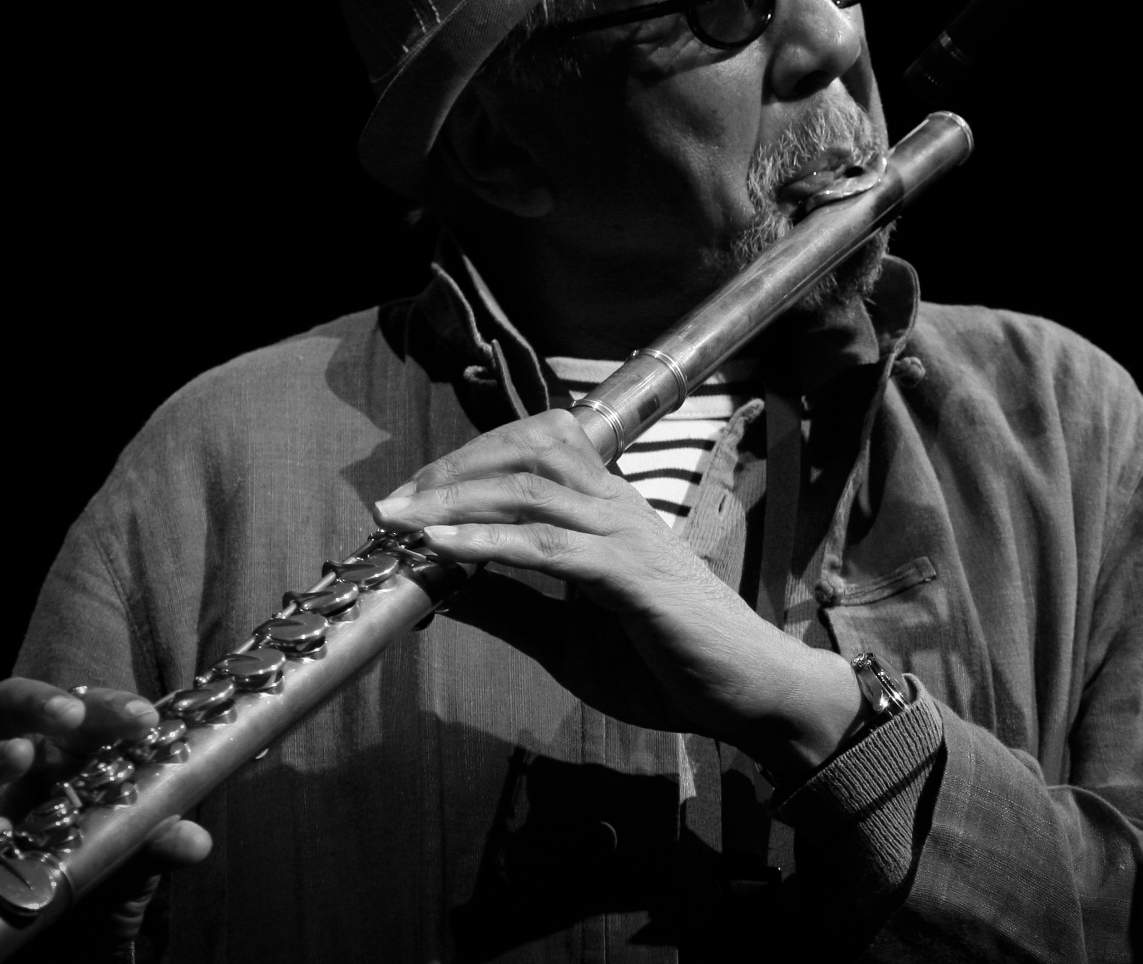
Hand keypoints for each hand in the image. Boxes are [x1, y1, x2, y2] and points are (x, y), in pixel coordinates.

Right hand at [0, 679, 211, 945]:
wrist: (78, 932)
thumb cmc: (110, 863)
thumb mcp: (142, 850)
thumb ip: (162, 841)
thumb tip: (194, 842)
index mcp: (74, 747)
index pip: (86, 707)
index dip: (112, 705)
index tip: (143, 719)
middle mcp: (27, 763)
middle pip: (10, 707)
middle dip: (37, 702)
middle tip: (70, 713)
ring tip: (20, 756)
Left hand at [373, 410, 857, 782]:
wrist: (747, 696)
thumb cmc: (669, 664)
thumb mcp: (566, 640)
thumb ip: (512, 609)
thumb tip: (443, 591)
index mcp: (605, 511)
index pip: (535, 447)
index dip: (469, 459)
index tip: (411, 497)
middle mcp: (616, 507)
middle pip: (527, 450)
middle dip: (453, 468)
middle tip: (394, 504)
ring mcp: (626, 536)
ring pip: (531, 489)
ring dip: (456, 498)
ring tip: (402, 518)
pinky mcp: (631, 576)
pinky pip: (550, 548)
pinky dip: (489, 543)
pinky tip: (444, 549)